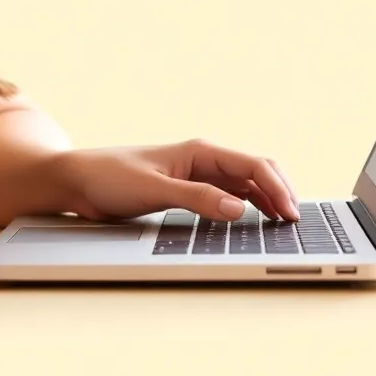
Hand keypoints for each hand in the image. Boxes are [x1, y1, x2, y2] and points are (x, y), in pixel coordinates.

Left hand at [51, 139, 299, 223]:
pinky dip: (250, 206)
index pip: (252, 164)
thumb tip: (238, 208)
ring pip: (246, 183)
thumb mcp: (154, 190)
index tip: (291, 214)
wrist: (79, 180)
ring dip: (268, 199)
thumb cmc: (110, 177)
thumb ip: (197, 198)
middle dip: (280, 191)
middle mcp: (204, 159)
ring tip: (285, 224)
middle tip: (296, 222)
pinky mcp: (190, 189)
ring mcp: (199, 174)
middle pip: (257, 170)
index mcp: (200, 151)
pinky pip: (230, 195)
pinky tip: (257, 221)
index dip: (277, 189)